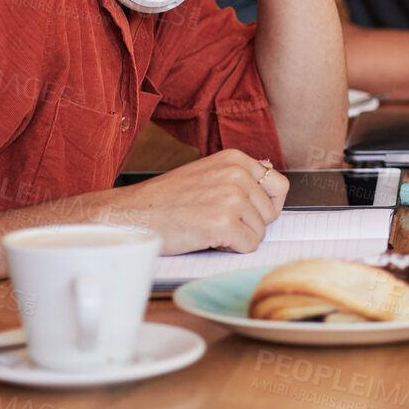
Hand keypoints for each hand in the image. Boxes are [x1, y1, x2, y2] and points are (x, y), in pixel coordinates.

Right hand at [108, 149, 288, 254]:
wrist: (129, 214)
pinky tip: (206, 238)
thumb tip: (271, 188)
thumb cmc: (164, 200)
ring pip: (260, 232)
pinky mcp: (223, 222)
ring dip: (237, 237)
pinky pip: (249, 246)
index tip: (246, 212)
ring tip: (206, 227)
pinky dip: (231, 249)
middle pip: (270, 213)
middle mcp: (236, 174)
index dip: (265, 205)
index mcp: (234, 159)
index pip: (278, 185)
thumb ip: (237, 178)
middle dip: (248, 224)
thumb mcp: (206, 174)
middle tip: (215, 220)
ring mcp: (231, 197)